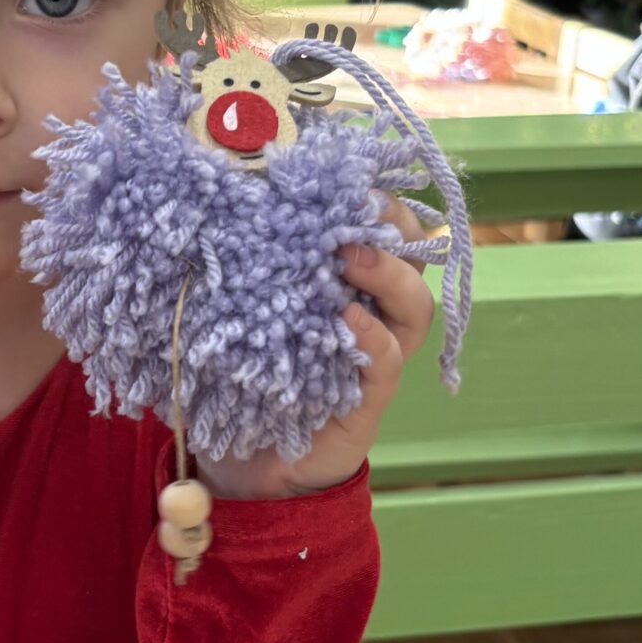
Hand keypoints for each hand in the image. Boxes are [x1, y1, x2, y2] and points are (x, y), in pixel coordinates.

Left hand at [200, 197, 435, 502]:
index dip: (376, 201)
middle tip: (360, 210)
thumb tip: (227, 194)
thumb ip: (248, 261)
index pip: (383, 229)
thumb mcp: (241, 308)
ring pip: (413, 307)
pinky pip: (387, 362)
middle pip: (414, 259)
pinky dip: (372, 337)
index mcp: (346, 282)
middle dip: (396, 228)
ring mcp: (377, 356)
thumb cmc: (243, 374)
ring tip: (351, 257)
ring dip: (388, 275)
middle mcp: (372, 313)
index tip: (348, 179)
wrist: (245, 463)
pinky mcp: (369, 398)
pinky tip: (347, 319)